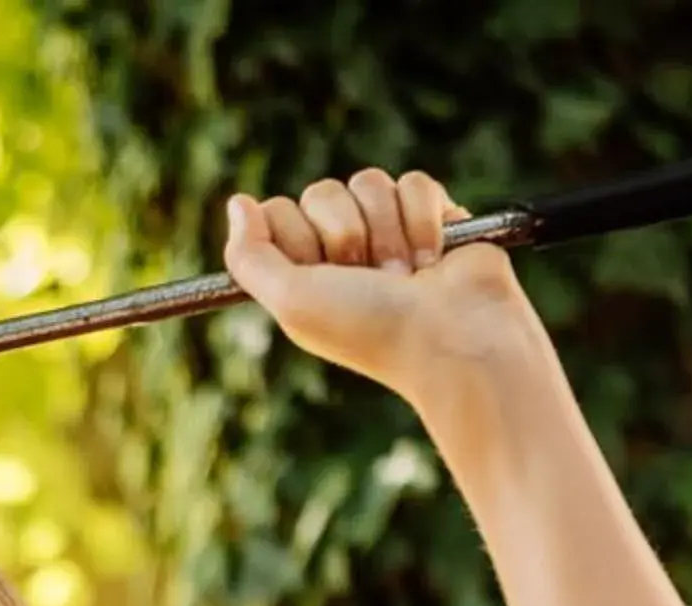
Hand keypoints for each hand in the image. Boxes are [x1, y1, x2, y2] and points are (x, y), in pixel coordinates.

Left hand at [219, 169, 548, 419]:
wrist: (453, 337)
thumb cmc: (371, 330)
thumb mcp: (291, 302)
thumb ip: (249, 257)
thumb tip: (238, 203)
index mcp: (304, 273)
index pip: (277, 212)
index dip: (296, 236)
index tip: (318, 272)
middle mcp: (343, 252)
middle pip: (321, 192)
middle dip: (345, 234)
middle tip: (368, 277)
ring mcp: (389, 234)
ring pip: (369, 183)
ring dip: (388, 232)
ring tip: (405, 275)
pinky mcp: (434, 219)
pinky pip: (414, 183)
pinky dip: (423, 220)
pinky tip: (434, 260)